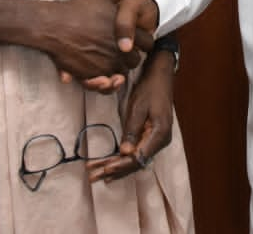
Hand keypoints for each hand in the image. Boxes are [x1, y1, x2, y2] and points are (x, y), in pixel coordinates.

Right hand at [43, 0, 153, 85]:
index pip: (147, 42)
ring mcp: (107, 64)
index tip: (132, 39)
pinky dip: (106, 82)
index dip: (140, 40)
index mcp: (127, 32)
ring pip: (123, 74)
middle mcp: (120, 50)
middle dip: (131, 56)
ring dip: (118, 69)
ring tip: (108, 61)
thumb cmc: (78, 10)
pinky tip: (100, 72)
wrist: (53, 26)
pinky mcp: (93, 75)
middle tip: (120, 51)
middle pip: (137, 60)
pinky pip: (107, 85)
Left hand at [86, 48, 176, 182]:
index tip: (104, 169)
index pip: (139, 157)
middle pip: (136, 162)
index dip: (121, 165)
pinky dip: (121, 159)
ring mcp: (156, 140)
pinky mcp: (150, 137)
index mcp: (160, 134)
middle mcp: (160, 141)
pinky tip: (109, 167)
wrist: (160, 76)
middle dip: (114, 170)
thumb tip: (125, 153)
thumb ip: (132, 131)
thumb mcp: (138, 107)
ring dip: (115, 167)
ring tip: (95, 175)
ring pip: (134, 160)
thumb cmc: (150, 89)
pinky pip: (135, 152)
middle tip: (93, 176)